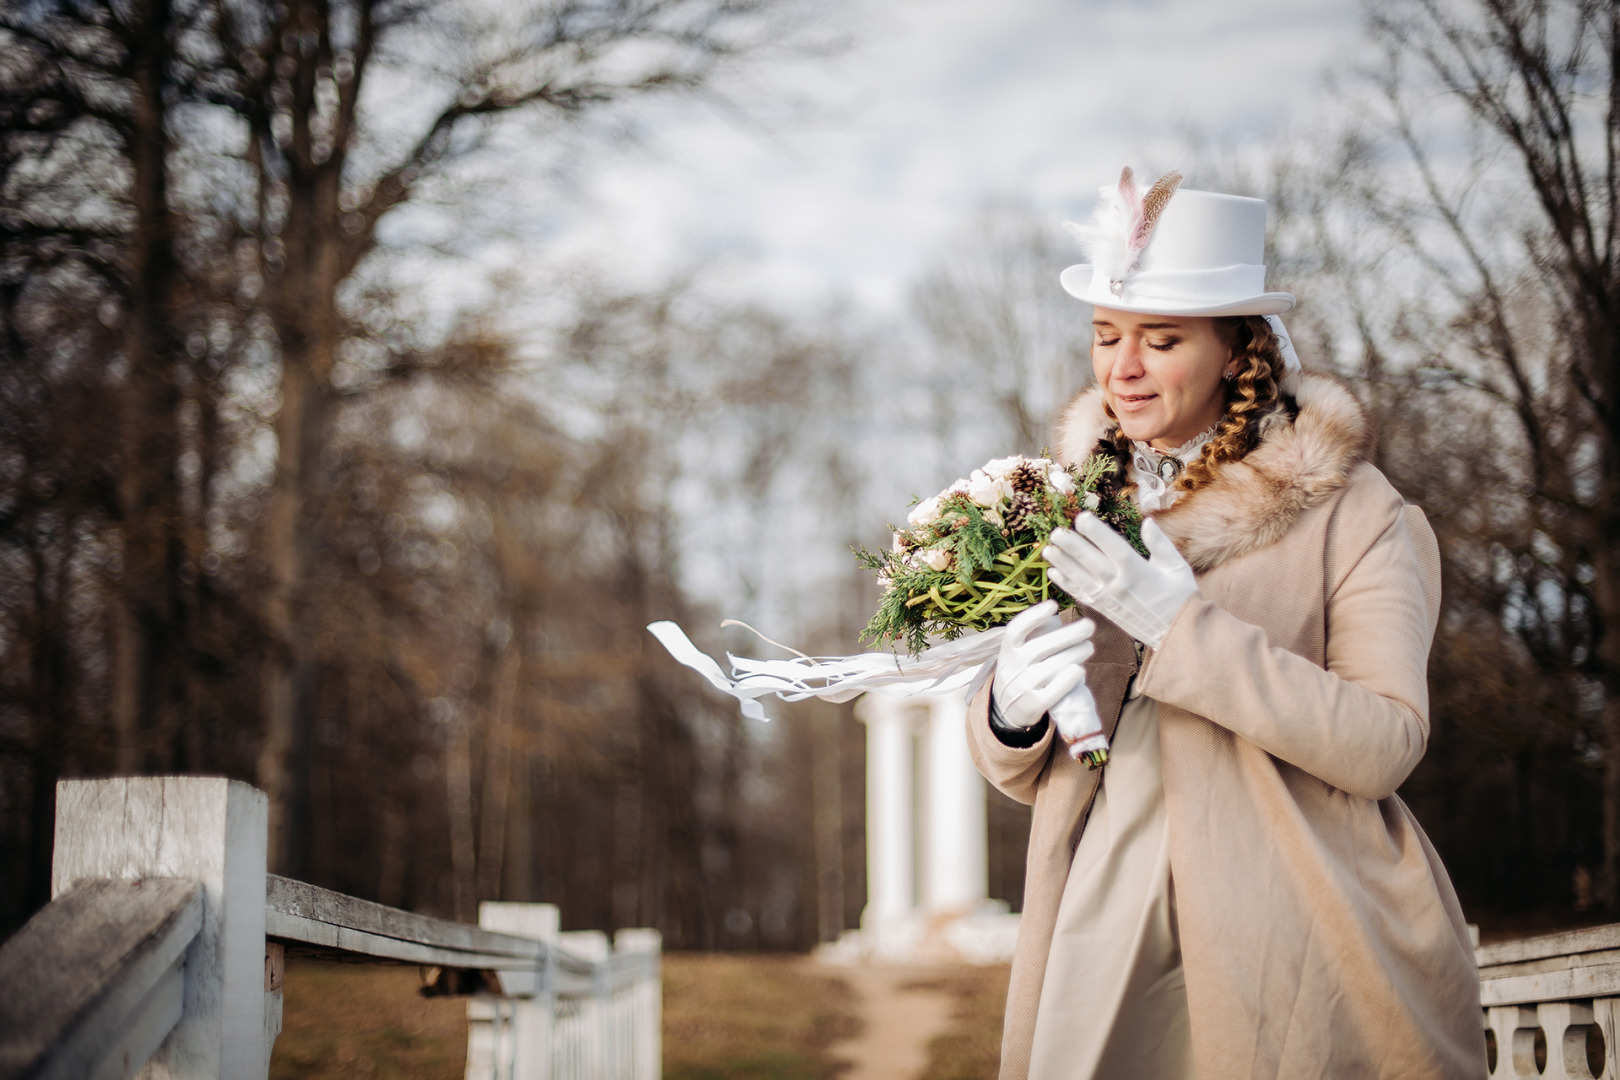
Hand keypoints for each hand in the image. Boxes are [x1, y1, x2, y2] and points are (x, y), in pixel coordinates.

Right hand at [992, 599, 1095, 729]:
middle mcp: (1012, 668)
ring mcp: (1022, 687)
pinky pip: (1055, 690)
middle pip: (1041, 647)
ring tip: (1089, 647)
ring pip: (1052, 667)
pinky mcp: (1034, 705)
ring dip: (1075, 654)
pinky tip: (1080, 669)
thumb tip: (1058, 618)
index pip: (1015, 630)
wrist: (1005, 710)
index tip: (1053, 605)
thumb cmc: (1020, 674)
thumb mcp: (1015, 655)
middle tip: (1089, 626)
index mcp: (1007, 651)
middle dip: (1069, 634)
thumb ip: (1031, 639)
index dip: (1033, 616)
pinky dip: (1069, 678)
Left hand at [1044, 516, 1197, 649]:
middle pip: (1091, 561)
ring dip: (1063, 564)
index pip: (1113, 547)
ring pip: (1081, 578)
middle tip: (1056, 532)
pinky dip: (1066, 584)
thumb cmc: (1180, 597)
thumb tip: (1147, 522)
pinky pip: (1081, 596)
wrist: (1178, 634)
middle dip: (1072, 546)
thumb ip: (1160, 544)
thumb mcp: (1176, 567)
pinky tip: (1053, 573)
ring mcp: (1109, 599)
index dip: (1096, 532)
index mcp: (1138, 571)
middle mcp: (1120, 585)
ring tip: (1048, 550)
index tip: (1081, 517)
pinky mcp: (1104, 611)